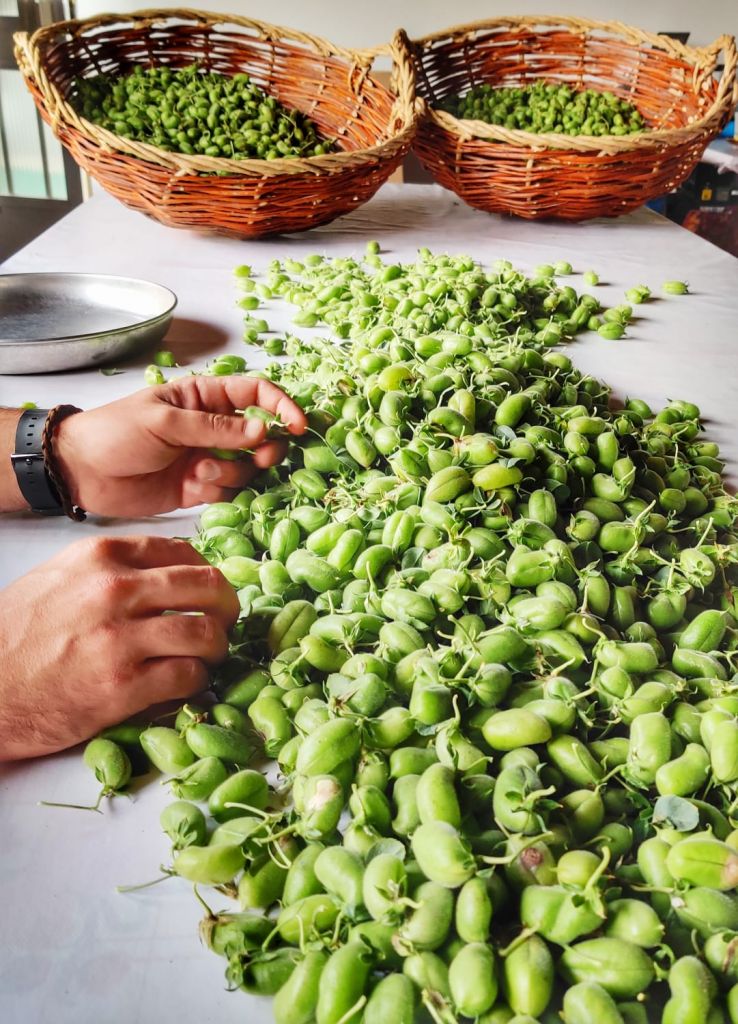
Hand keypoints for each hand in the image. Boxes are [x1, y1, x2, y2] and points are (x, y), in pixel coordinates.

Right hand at [0, 535, 238, 759]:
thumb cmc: (16, 635)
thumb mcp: (57, 578)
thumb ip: (108, 569)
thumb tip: (164, 572)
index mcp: (100, 557)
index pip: (181, 551)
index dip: (204, 572)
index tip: (208, 591)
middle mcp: (114, 591)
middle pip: (206, 586)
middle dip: (226, 605)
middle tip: (225, 622)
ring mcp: (120, 640)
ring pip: (205, 633)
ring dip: (216, 647)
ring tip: (207, 657)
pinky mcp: (123, 687)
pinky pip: (187, 676)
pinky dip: (196, 680)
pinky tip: (186, 683)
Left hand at [54, 376, 306, 516]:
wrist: (81, 472)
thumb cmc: (116, 433)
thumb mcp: (164, 421)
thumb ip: (213, 428)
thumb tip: (261, 431)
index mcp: (204, 398)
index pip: (255, 394)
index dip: (281, 406)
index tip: (298, 425)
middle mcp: (211, 428)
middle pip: (261, 436)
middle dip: (266, 449)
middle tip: (260, 459)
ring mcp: (206, 459)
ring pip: (245, 469)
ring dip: (230, 473)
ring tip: (198, 474)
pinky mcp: (198, 490)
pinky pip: (228, 493)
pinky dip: (217, 494)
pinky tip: (191, 489)